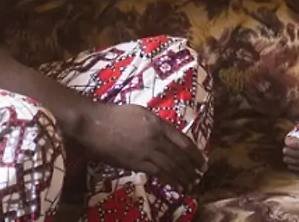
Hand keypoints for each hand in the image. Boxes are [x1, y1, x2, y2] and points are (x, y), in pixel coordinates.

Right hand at [76, 103, 206, 189]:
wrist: (96, 124)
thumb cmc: (116, 115)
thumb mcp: (141, 113)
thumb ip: (156, 124)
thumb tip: (167, 135)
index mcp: (158, 124)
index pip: (183, 141)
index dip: (195, 153)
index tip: (202, 160)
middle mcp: (156, 138)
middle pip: (179, 156)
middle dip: (192, 167)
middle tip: (200, 175)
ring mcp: (146, 152)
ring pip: (171, 167)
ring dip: (183, 177)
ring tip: (191, 184)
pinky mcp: (136, 163)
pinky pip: (157, 174)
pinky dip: (169, 181)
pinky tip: (177, 186)